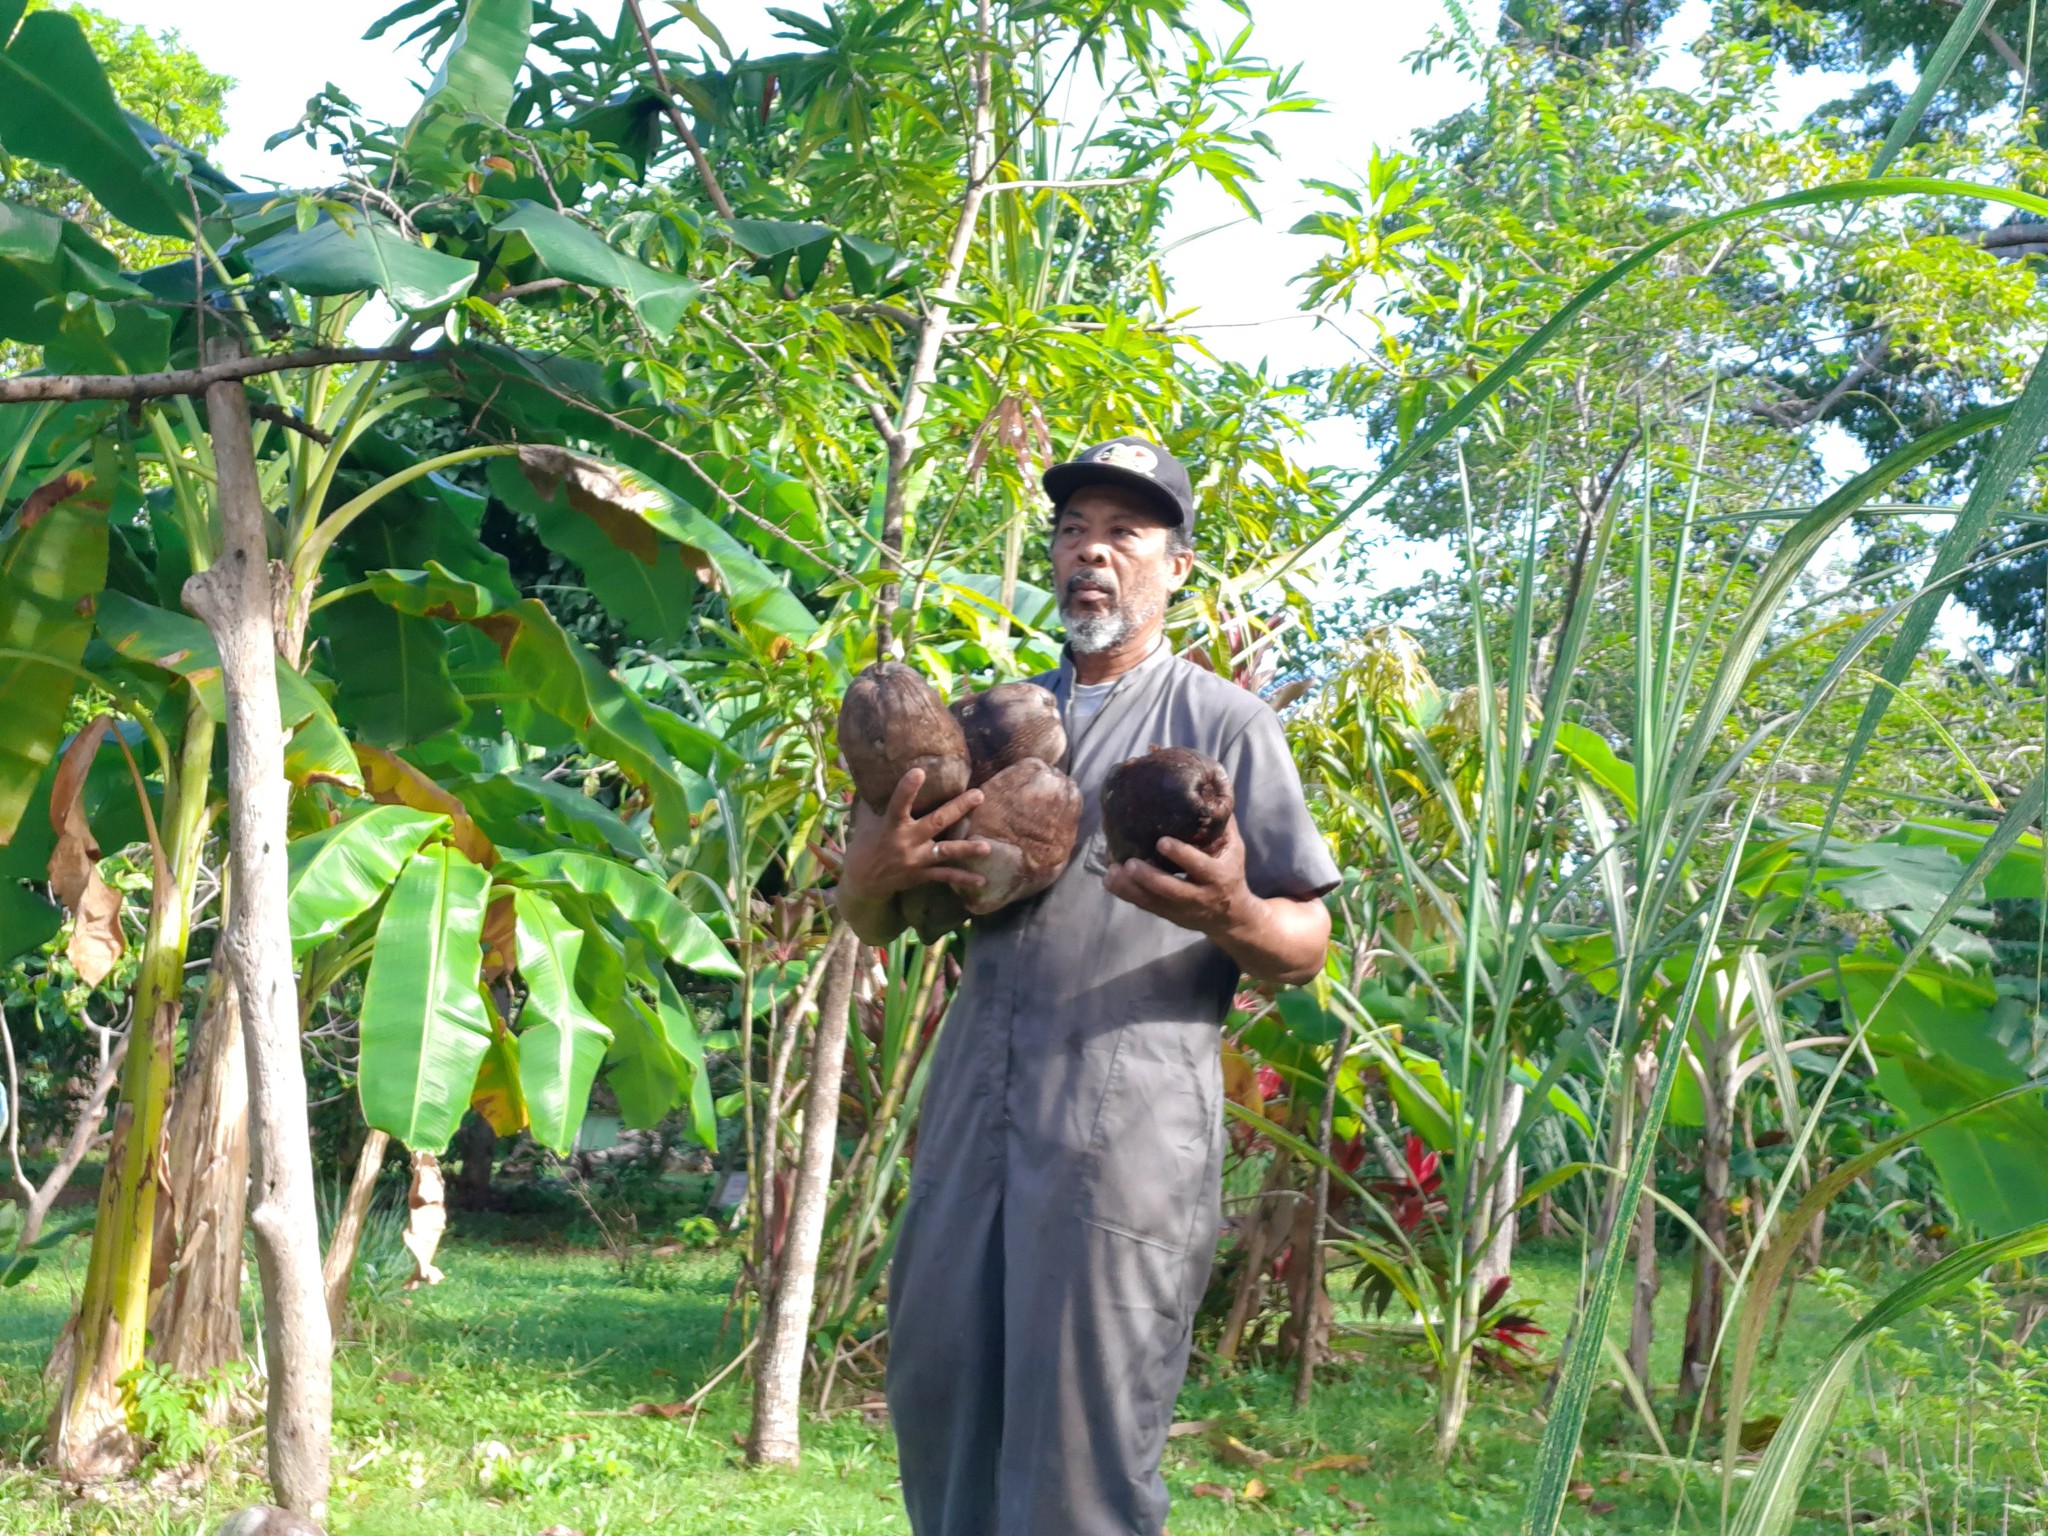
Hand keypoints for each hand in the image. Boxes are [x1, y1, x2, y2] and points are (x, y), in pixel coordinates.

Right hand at [839, 767, 991, 901]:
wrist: (863, 881)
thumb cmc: (865, 843)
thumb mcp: (865, 820)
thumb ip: (873, 799)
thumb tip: (874, 770)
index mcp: (891, 825)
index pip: (898, 804)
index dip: (908, 789)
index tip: (920, 771)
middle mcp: (906, 841)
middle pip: (936, 822)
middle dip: (958, 809)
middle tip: (979, 795)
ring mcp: (916, 859)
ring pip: (946, 852)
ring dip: (967, 849)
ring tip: (987, 847)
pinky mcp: (922, 875)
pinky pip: (946, 876)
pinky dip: (964, 878)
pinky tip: (982, 880)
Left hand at [1102, 815, 1251, 937]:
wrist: (1230, 916)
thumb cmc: (1230, 872)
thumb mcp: (1234, 849)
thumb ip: (1223, 824)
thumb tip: (1209, 789)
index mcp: (1218, 876)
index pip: (1199, 867)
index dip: (1181, 855)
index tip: (1161, 842)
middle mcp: (1199, 895)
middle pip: (1171, 890)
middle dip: (1149, 878)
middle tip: (1129, 863)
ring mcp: (1180, 908)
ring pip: (1153, 901)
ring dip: (1130, 888)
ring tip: (1112, 871)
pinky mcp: (1167, 914)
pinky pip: (1145, 906)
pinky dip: (1126, 894)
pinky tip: (1110, 880)